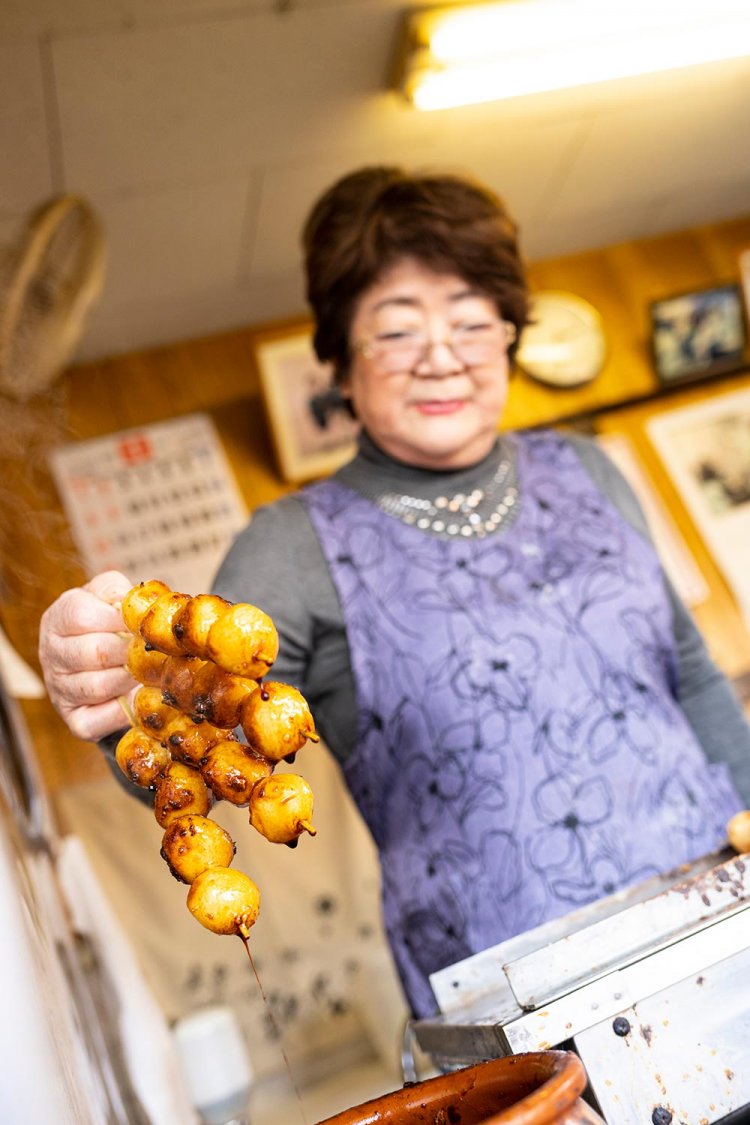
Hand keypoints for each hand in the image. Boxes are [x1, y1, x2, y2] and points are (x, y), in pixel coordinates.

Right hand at [39, 570, 136, 741]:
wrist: (97, 658)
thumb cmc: (106, 622)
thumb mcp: (106, 596)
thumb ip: (117, 590)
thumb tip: (133, 603)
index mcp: (57, 619)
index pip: (82, 616)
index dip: (118, 619)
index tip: (139, 623)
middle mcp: (51, 655)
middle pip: (95, 652)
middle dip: (130, 650)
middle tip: (149, 649)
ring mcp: (59, 690)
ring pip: (100, 686)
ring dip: (131, 678)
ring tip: (146, 670)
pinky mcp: (75, 719)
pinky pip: (102, 719)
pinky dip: (126, 710)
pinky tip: (137, 696)